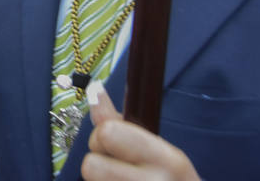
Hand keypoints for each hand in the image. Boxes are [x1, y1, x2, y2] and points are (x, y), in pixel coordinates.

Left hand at [81, 83, 200, 180]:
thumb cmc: (168, 178)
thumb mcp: (155, 149)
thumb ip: (118, 121)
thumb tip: (94, 88)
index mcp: (169, 159)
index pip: (108, 133)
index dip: (102, 136)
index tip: (114, 144)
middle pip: (89, 166)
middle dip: (96, 163)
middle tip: (114, 167)